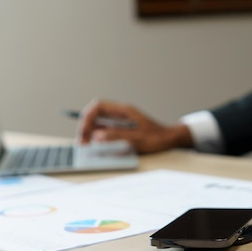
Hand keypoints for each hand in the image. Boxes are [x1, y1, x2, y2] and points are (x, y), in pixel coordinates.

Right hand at [76, 99, 193, 153]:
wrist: (170, 139)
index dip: (87, 117)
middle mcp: (120, 113)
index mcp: (124, 110)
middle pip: (95, 114)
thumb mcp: (136, 138)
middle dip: (85, 126)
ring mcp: (121, 120)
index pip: (98, 107)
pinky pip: (105, 129)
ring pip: (98, 122)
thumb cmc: (157, 138)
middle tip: (82, 141)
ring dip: (90, 131)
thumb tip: (97, 136)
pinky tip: (95, 143)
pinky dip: (97, 135)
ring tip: (85, 143)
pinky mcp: (122, 128)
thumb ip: (116, 136)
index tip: (84, 131)